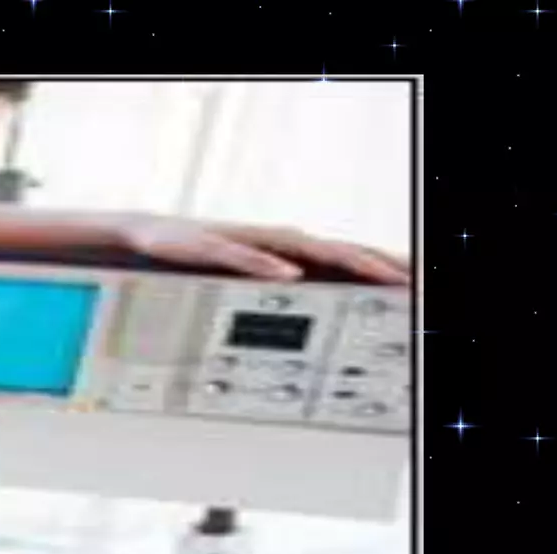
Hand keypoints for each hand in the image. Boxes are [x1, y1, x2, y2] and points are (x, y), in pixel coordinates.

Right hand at [113, 214, 409, 285]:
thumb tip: (305, 314)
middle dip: (379, 266)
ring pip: (304, 250)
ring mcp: (245, 242)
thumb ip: (274, 294)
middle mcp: (274, 243)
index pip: (344, 258)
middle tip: (412, 280)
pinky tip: (291, 274)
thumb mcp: (244, 283)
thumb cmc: (195, 257)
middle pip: (338, 252)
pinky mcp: (210, 245)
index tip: (413, 282)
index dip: (381, 268)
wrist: (143, 235)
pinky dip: (269, 266)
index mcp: (284, 253)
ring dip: (344, 261)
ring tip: (377, 274)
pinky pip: (244, 257)